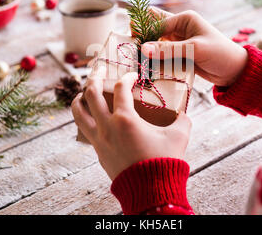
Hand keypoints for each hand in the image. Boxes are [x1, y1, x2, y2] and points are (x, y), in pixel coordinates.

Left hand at [71, 72, 191, 180]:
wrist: (151, 191)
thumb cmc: (164, 162)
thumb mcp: (179, 136)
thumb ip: (182, 120)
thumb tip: (183, 113)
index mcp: (125, 119)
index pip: (121, 88)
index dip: (127, 77)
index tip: (133, 75)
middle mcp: (107, 126)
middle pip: (91, 93)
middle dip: (94, 77)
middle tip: (99, 70)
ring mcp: (99, 140)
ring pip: (78, 113)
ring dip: (79, 98)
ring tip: (82, 92)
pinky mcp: (98, 152)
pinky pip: (84, 130)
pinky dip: (84, 118)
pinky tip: (90, 117)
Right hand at [142, 8, 247, 86]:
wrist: (235, 71)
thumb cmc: (220, 54)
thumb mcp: (195, 50)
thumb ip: (169, 50)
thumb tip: (144, 49)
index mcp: (184, 19)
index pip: (157, 24)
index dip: (144, 34)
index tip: (132, 46)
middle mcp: (179, 28)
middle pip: (154, 31)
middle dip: (142, 40)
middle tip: (129, 50)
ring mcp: (178, 42)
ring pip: (156, 45)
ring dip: (148, 53)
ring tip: (135, 61)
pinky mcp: (179, 55)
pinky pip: (162, 57)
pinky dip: (155, 62)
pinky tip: (146, 68)